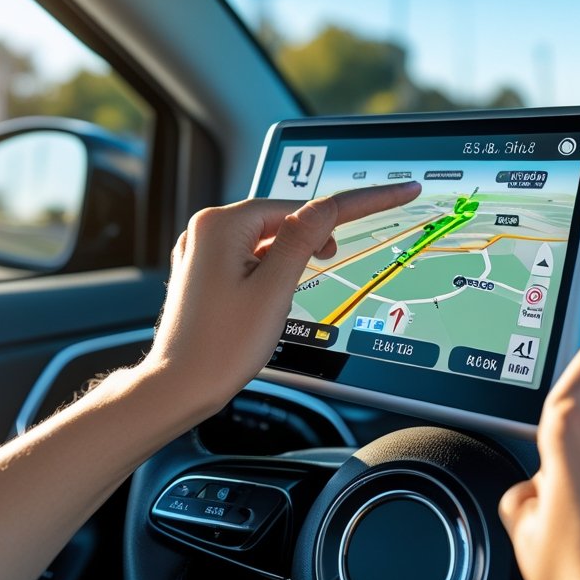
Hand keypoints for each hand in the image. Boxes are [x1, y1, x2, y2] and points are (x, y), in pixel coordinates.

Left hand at [144, 181, 420, 418]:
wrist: (179, 387)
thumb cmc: (221, 346)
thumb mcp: (275, 290)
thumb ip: (303, 241)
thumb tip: (327, 207)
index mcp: (223, 224)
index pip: (305, 206)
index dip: (358, 202)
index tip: (400, 191)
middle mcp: (207, 229)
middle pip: (283, 220)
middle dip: (312, 241)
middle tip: (330, 265)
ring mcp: (202, 251)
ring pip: (267, 242)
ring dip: (289, 262)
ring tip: (282, 300)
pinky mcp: (204, 272)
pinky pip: (249, 258)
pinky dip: (270, 273)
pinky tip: (269, 299)